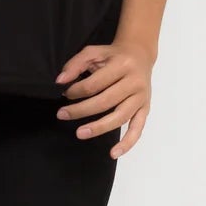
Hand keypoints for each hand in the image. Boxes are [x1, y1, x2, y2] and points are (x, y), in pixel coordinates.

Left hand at [53, 40, 153, 158]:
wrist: (139, 55)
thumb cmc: (112, 55)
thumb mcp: (93, 52)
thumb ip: (75, 64)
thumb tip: (60, 81)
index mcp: (121, 65)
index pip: (95, 83)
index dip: (77, 90)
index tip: (65, 94)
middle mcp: (134, 82)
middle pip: (105, 101)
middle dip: (81, 110)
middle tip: (62, 115)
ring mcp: (141, 97)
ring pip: (120, 117)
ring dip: (99, 127)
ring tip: (80, 133)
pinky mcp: (145, 108)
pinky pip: (137, 129)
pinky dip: (127, 143)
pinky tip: (114, 153)